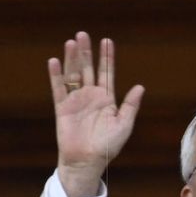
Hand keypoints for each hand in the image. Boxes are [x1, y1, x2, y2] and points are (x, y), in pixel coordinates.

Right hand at [49, 32, 144, 196]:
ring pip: (73, 74)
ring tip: (72, 42)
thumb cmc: (108, 147)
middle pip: (88, 69)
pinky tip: (55, 61)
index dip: (107, 57)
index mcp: (106, 99)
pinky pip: (58, 89)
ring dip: (72, 58)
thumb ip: (130, 106)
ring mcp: (75, 101)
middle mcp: (90, 96)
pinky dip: (56, 75)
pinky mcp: (62, 108)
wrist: (87, 162)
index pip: (107, 73)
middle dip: (87, 52)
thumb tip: (140, 87)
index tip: (107, 41)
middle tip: (83, 34)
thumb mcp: (124, 125)